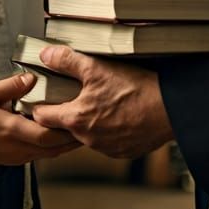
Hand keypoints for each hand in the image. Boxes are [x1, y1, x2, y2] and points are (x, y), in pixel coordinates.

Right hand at [0, 72, 80, 165]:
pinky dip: (50, 147)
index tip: (81, 117)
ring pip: (47, 154)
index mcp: (12, 130)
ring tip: (77, 129)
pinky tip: (54, 135)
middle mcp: (16, 149)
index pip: (48, 136)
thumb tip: (32, 78)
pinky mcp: (11, 160)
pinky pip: (37, 155)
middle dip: (72, 139)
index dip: (67, 130)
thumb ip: (12, 86)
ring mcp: (13, 157)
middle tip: (88, 125)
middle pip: (53, 149)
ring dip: (62, 144)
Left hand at [29, 45, 173, 158]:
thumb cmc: (135, 89)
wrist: (169, 109)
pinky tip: (116, 114)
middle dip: (63, 114)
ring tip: (98, 103)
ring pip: (86, 136)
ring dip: (87, 123)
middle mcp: (88, 139)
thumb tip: (46, 55)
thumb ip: (67, 61)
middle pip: (64, 128)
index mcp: (76, 119)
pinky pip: (106, 142)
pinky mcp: (123, 152)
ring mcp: (106, 148)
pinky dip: (107, 131)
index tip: (42, 97)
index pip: (42, 118)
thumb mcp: (96, 68)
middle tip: (70, 97)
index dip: (39, 105)